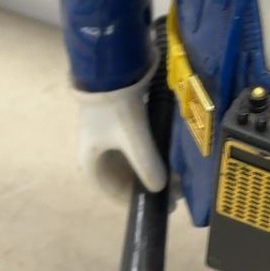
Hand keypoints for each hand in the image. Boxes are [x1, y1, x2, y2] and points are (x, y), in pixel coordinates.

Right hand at [76, 64, 166, 201]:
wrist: (112, 64)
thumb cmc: (115, 105)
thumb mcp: (134, 136)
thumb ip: (147, 163)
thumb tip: (162, 188)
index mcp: (92, 164)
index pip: (116, 193)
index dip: (139, 202)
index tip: (163, 206)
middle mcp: (98, 156)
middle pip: (126, 180)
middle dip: (150, 187)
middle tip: (177, 190)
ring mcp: (107, 142)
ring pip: (132, 166)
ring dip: (152, 172)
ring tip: (177, 176)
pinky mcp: (118, 128)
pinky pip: (136, 151)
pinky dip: (151, 157)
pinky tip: (169, 157)